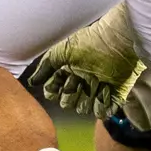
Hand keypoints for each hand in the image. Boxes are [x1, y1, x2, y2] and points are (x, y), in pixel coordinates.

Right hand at [32, 3, 143, 118]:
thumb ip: (46, 67)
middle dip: (70, 98)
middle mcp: (83, 80)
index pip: (56, 89)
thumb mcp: (61, 51)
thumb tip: (32, 82)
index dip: (54, 91)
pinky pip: (107, 109)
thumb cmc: (89, 42)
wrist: (118, 40)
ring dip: (86, 104)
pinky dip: (103, 109)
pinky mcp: (116, 92)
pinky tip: (101, 98)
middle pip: (69, 101)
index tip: (55, 89)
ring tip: (91, 92)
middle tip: (75, 87)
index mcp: (70, 70)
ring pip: (86, 108)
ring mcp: (100, 87)